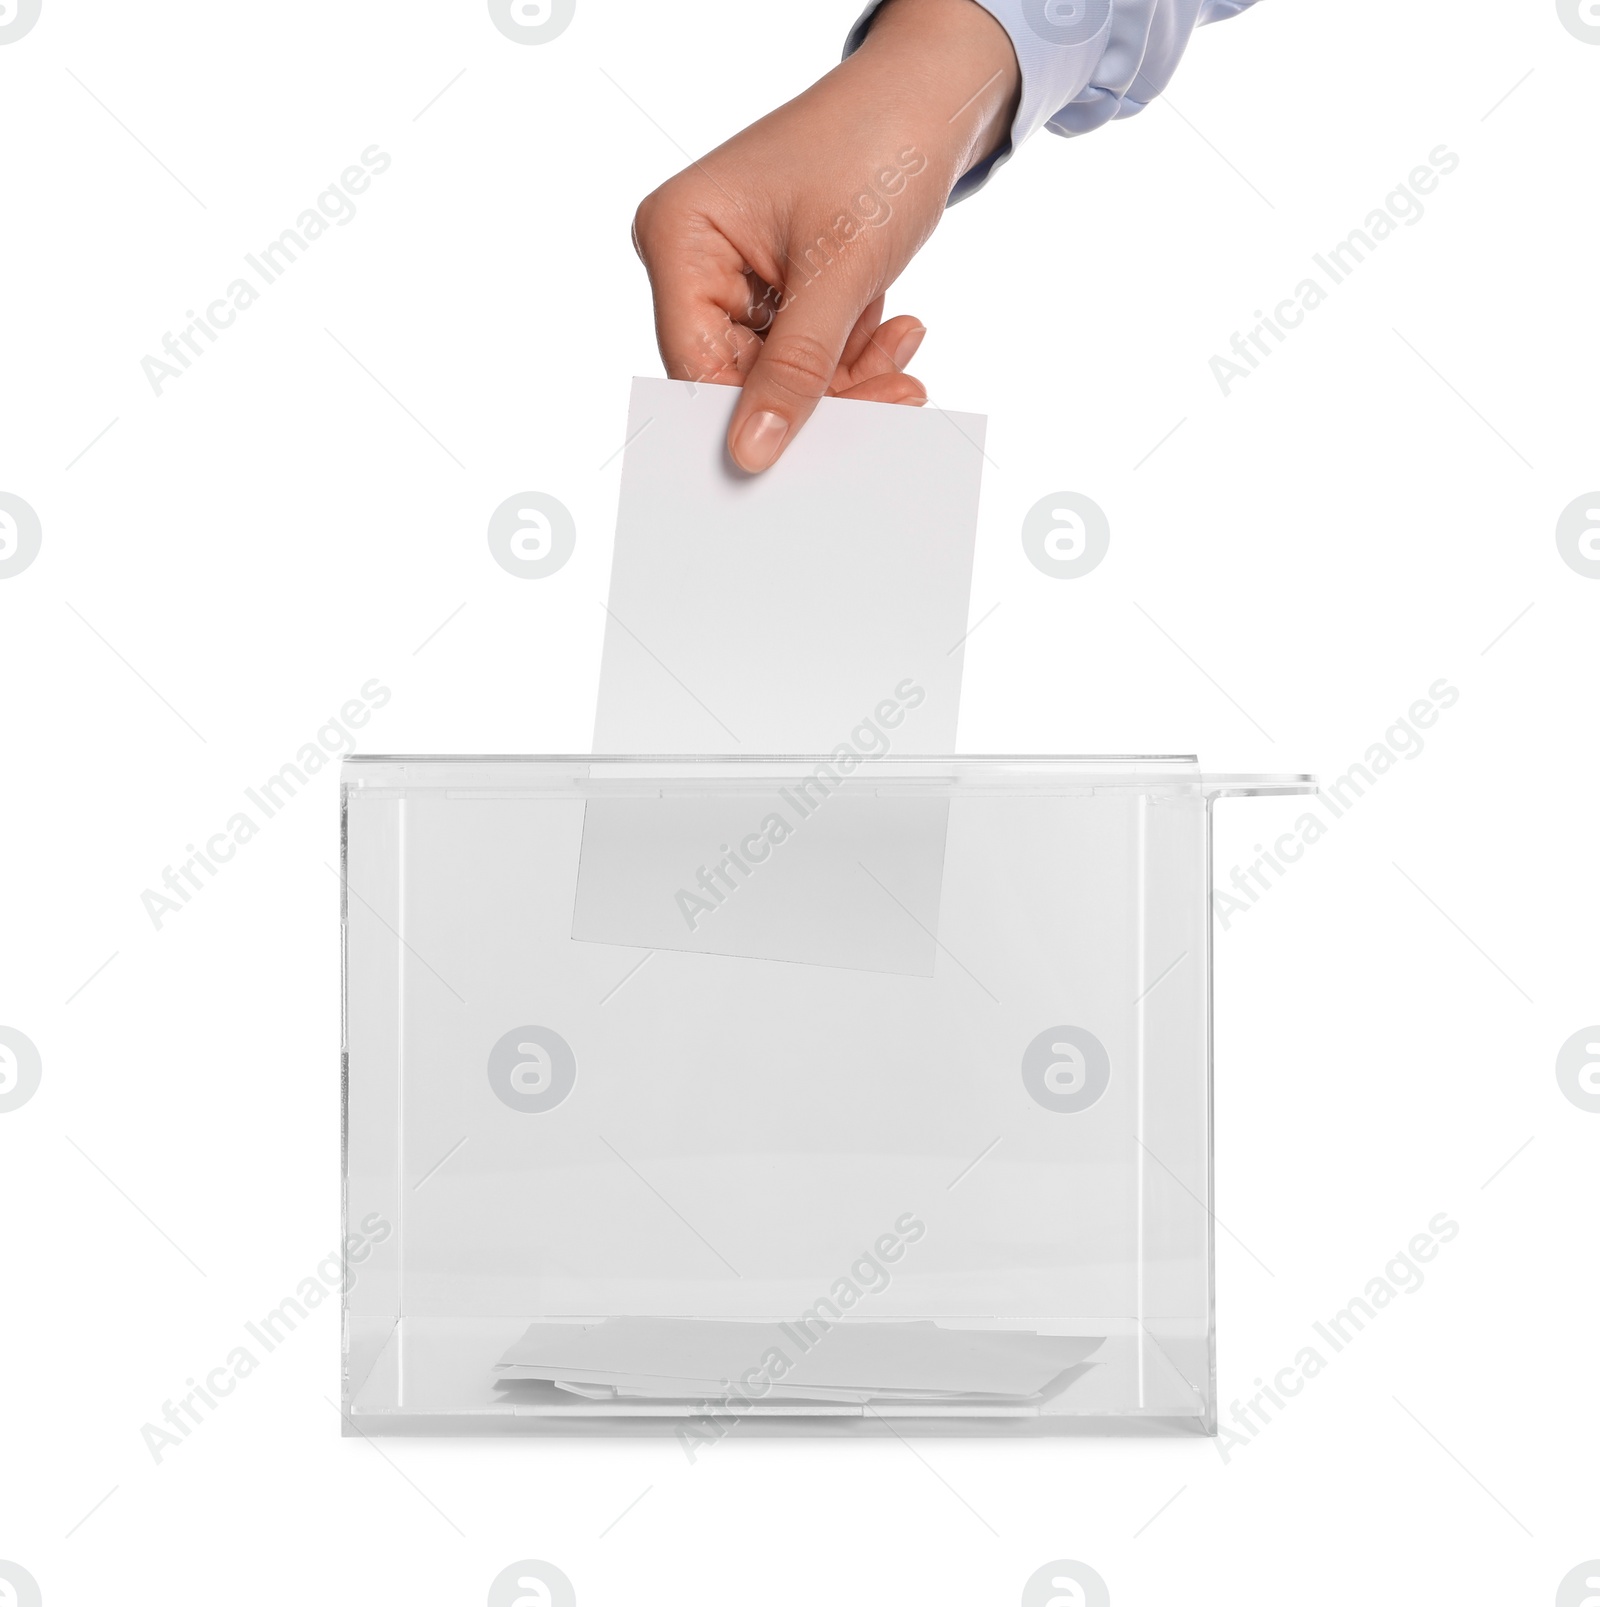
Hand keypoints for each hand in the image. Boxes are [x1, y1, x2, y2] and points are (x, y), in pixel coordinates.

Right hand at [631, 0, 1018, 471]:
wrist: (933, 95)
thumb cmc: (878, 147)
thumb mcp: (840, 271)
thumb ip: (796, 368)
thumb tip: (753, 452)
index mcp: (678, 236)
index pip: (696, 365)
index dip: (746, 416)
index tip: (809, 455)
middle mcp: (693, 257)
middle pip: (739, 375)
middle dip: (819, 395)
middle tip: (893, 402)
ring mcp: (733, 272)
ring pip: (779, 371)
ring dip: (848, 376)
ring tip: (906, 363)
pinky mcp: (775, 284)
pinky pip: (804, 349)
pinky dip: (853, 351)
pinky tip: (898, 333)